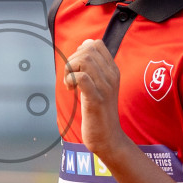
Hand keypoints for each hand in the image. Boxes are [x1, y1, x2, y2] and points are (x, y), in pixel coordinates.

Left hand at [64, 39, 124, 156]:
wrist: (108, 138)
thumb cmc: (100, 112)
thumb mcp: (100, 86)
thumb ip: (93, 68)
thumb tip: (84, 45)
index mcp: (113, 71)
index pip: (96, 44)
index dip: (80, 51)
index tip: (77, 68)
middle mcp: (111, 76)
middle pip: (88, 49)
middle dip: (72, 60)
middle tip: (71, 77)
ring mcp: (105, 87)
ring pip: (84, 60)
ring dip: (70, 70)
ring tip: (70, 84)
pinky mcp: (96, 99)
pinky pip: (81, 78)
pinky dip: (70, 80)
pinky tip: (71, 90)